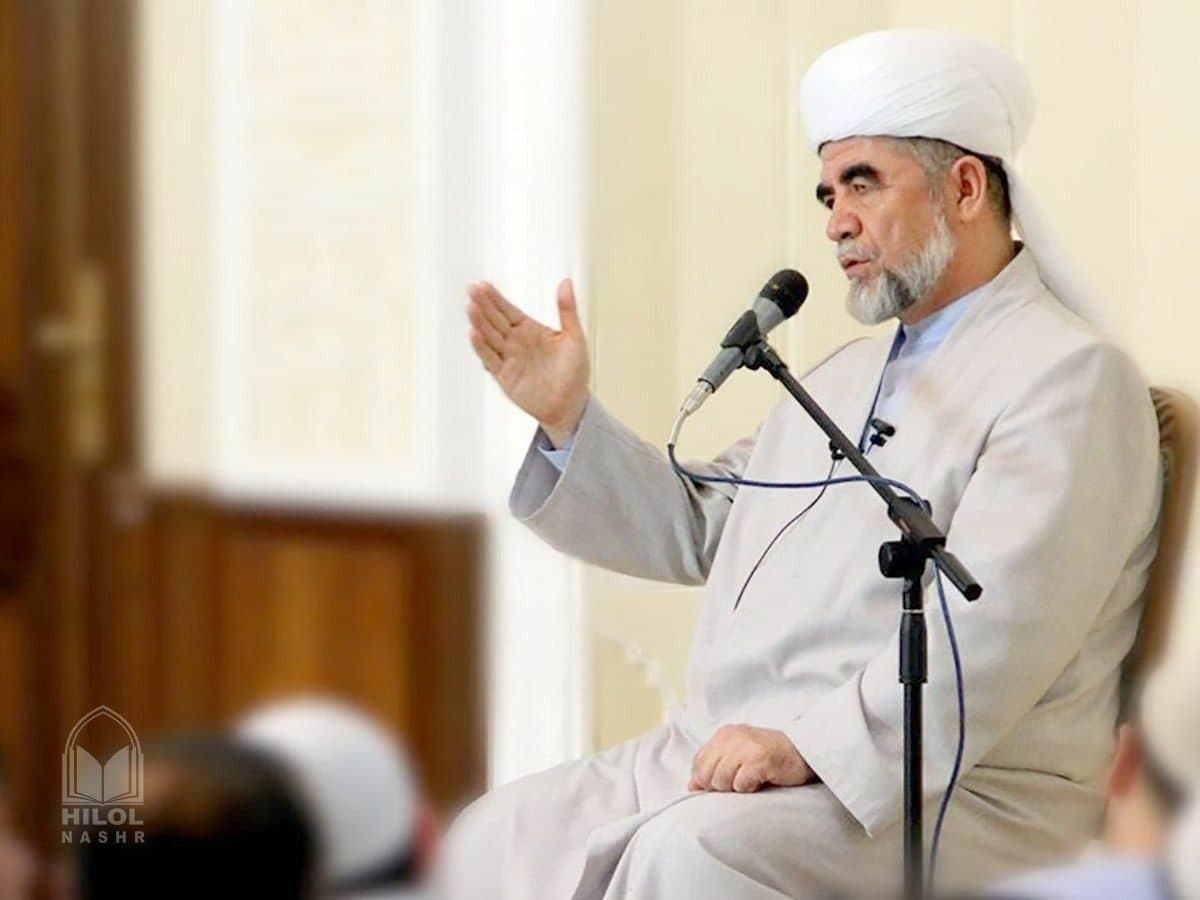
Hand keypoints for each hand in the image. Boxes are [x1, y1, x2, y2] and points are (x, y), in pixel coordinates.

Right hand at [466, 279, 589, 445]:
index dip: (495, 298)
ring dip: (479, 322)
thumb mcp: (574, 336)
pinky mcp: (504, 375)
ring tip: (471, 308)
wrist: (571, 404)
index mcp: (530, 330)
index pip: (508, 310)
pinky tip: (474, 334)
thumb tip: (565, 283)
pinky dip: (481, 347)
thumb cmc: (574, 372)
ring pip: (489, 336)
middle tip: (472, 290)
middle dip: (483, 305)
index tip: (483, 285)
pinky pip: (490, 359)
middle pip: (495, 320)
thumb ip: (567, 309)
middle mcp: (516, 342)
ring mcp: (508, 358)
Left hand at [688, 725, 811, 793]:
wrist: (804, 752)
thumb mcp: (738, 754)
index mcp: (724, 735)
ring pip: (721, 781)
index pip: (698, 764)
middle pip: (706, 774)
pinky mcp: (760, 760)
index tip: (720, 786)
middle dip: (720, 786)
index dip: (704, 781)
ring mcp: (746, 747)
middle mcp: (732, 737)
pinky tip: (760, 782)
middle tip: (739, 783)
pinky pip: (741, 784)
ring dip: (735, 788)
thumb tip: (692, 786)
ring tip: (751, 781)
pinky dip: (749, 789)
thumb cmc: (771, 757)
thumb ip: (715, 765)